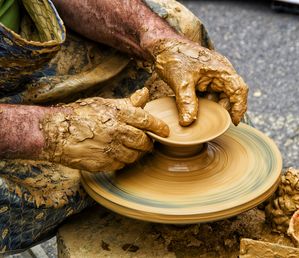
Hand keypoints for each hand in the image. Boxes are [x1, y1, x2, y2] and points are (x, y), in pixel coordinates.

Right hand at [40, 88, 168, 172]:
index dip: (159, 127)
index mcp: (118, 114)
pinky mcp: (103, 164)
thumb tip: (145, 93)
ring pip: (134, 156)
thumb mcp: (104, 104)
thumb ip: (128, 102)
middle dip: (148, 143)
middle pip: (143, 141)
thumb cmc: (80, 115)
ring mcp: (110, 149)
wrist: (56, 133)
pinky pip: (121, 165)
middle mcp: (116, 131)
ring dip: (135, 153)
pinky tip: (115, 154)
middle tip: (147, 142)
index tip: (166, 132)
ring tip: (129, 147)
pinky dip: (122, 161)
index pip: (146, 120)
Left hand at [151, 39, 247, 125]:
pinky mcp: (203, 79)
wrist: (162, 47)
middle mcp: (220, 72)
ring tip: (205, 118)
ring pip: (219, 96)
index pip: (239, 90)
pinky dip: (205, 103)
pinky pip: (209, 94)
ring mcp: (212, 75)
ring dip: (213, 107)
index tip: (235, 122)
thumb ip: (186, 102)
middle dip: (224, 110)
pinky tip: (197, 111)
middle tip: (216, 123)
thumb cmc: (174, 57)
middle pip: (230, 95)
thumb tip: (188, 122)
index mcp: (221, 69)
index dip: (239, 107)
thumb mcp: (181, 82)